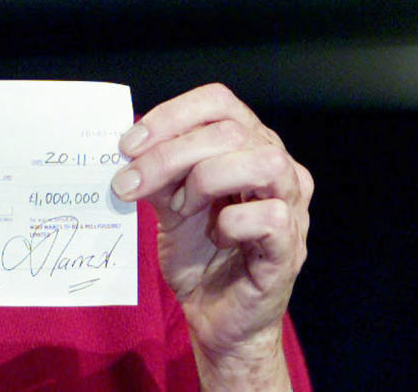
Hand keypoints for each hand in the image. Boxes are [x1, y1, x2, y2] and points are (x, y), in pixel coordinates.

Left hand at [111, 84, 312, 388]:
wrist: (214, 314)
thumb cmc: (199, 251)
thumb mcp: (168, 200)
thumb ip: (156, 169)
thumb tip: (126, 145)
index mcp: (247, 144)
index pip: (218, 102)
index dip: (171, 115)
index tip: (129, 144)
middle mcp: (277, 164)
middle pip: (230, 130)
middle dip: (169, 153)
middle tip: (131, 182)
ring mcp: (291, 203)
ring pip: (260, 161)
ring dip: (205, 180)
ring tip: (183, 208)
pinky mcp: (291, 245)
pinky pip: (269, 216)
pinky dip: (232, 223)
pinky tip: (218, 236)